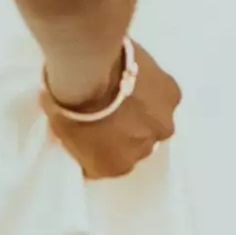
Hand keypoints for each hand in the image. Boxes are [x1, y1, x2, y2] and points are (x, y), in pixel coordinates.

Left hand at [39, 42, 181, 182]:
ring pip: (153, 122)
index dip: (97, 144)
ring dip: (143, 112)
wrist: (88, 68)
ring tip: (127, 89)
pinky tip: (139, 76)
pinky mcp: (172, 97)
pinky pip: (163, 97)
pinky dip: (153, 90)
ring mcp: (161, 126)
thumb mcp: (62, 130)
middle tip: (109, 107)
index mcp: (113, 166)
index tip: (90, 127)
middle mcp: (143, 152)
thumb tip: (78, 132)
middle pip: (135, 144)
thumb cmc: (67, 101)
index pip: (106, 162)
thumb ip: (76, 139)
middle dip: (124, 130)